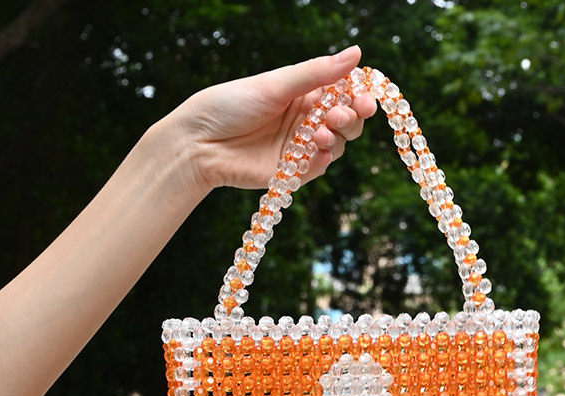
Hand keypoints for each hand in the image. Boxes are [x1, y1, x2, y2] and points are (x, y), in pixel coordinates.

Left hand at [168, 45, 376, 192]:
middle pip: (346, 121)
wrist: (199, 142)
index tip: (364, 98)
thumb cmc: (229, 105)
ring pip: (337, 145)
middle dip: (351, 118)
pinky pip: (318, 168)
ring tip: (321, 133)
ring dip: (337, 138)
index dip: (358, 96)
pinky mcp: (291, 173)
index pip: (343, 93)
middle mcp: (305, 120)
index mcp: (303, 93)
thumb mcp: (275, 84)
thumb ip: (317, 73)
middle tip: (338, 116)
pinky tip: (318, 153)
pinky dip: (323, 160)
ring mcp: (299, 147)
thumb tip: (356, 53)